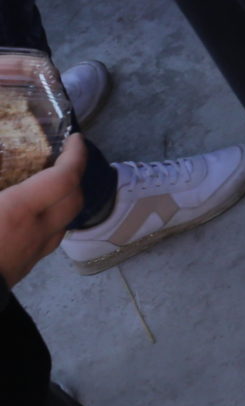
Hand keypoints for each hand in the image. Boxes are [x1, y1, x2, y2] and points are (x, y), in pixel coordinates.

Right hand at [0, 136, 87, 286]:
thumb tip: (1, 157)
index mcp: (19, 210)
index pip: (65, 177)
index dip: (76, 155)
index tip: (75, 138)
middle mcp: (36, 230)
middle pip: (76, 198)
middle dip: (76, 174)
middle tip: (64, 157)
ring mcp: (34, 252)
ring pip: (66, 220)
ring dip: (66, 197)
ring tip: (50, 182)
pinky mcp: (25, 267)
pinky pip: (51, 237)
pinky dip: (51, 218)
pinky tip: (33, 213)